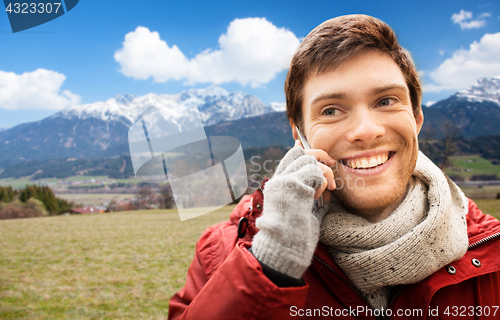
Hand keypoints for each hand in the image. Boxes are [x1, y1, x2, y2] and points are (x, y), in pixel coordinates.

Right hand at [251, 143, 333, 278]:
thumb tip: (325, 181)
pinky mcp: (293, 185)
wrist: (286, 248)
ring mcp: (284, 181)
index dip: (302, 150)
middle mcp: (278, 181)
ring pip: (309, 160)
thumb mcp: (306, 209)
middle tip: (331, 170)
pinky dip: (322, 183)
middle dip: (319, 158)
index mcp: (278, 186)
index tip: (314, 151)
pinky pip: (314, 172)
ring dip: (323, 174)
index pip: (289, 157)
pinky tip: (320, 196)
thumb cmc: (298, 235)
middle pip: (300, 153)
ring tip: (326, 192)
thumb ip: (312, 193)